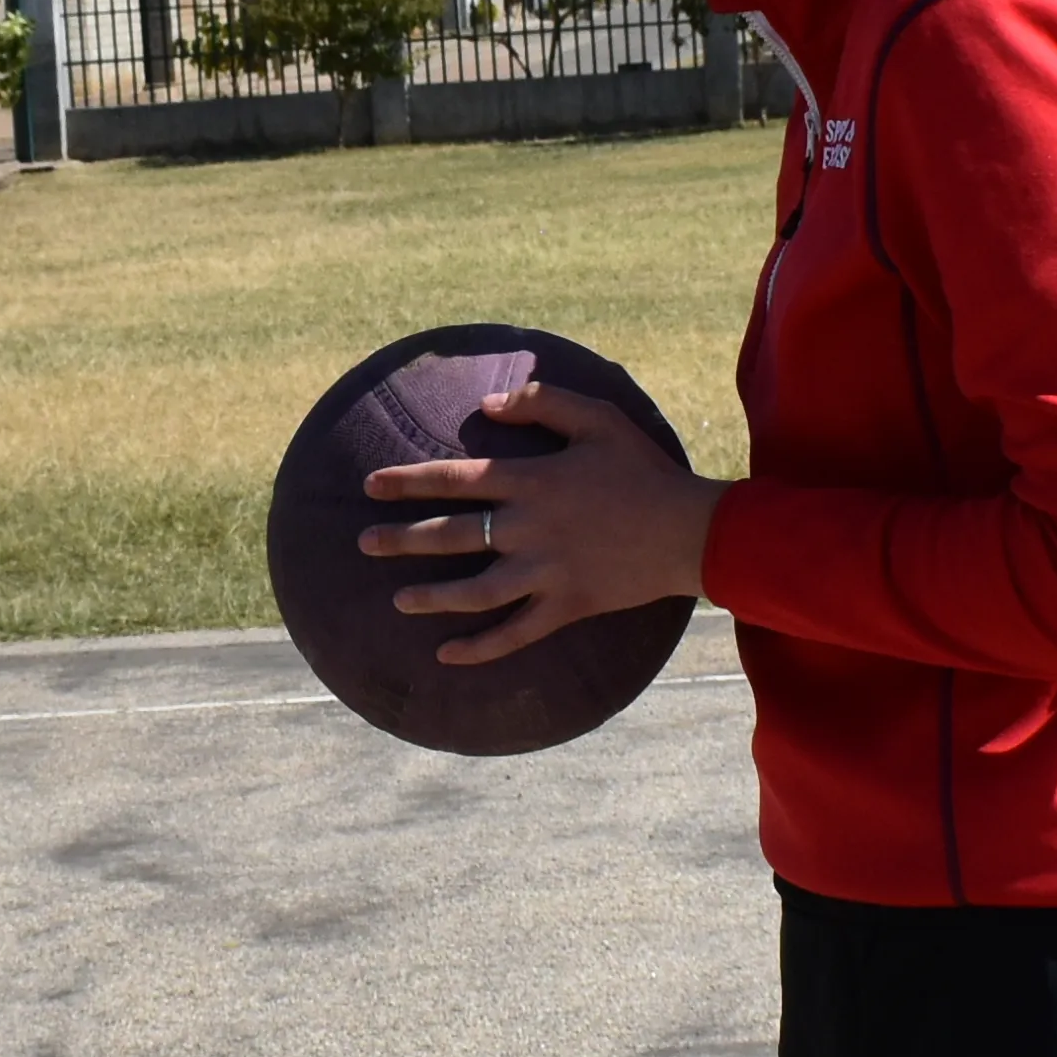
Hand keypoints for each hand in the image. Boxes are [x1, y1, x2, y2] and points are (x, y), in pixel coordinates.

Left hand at [357, 381, 721, 666]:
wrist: (692, 530)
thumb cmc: (644, 470)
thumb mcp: (598, 418)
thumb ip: (541, 403)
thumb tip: (487, 405)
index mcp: (532, 481)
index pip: (453, 479)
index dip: (407, 482)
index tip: (369, 487)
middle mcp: (529, 528)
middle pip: (450, 535)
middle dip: (401, 540)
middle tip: (364, 544)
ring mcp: (545, 573)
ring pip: (472, 591)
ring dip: (430, 596)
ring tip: (397, 600)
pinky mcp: (565, 606)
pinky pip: (514, 633)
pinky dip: (479, 647)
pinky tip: (447, 654)